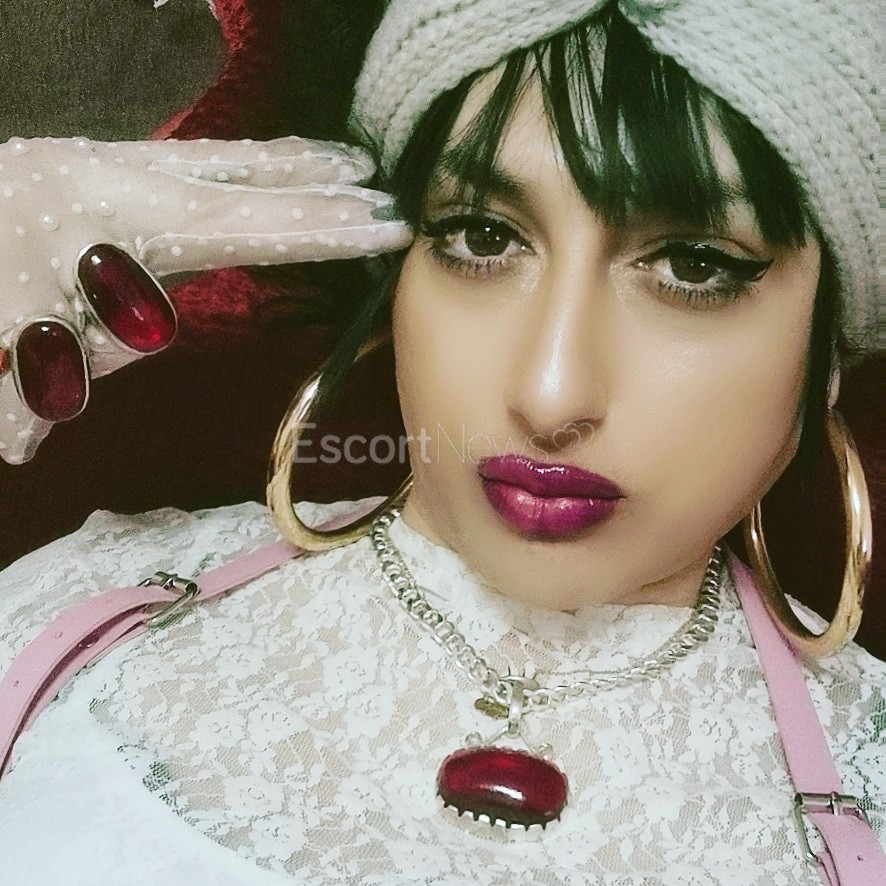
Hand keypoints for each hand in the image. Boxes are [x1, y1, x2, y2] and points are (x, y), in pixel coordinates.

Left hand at [0, 134, 411, 463]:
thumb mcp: (4, 345)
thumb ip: (24, 400)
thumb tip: (20, 448)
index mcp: (115, 217)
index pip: (246, 227)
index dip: (321, 230)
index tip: (385, 226)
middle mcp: (125, 176)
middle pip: (246, 181)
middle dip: (322, 192)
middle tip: (387, 194)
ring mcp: (116, 161)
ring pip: (223, 157)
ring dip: (290, 163)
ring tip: (346, 163)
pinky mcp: (110, 162)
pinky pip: (198, 157)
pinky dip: (246, 161)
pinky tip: (267, 165)